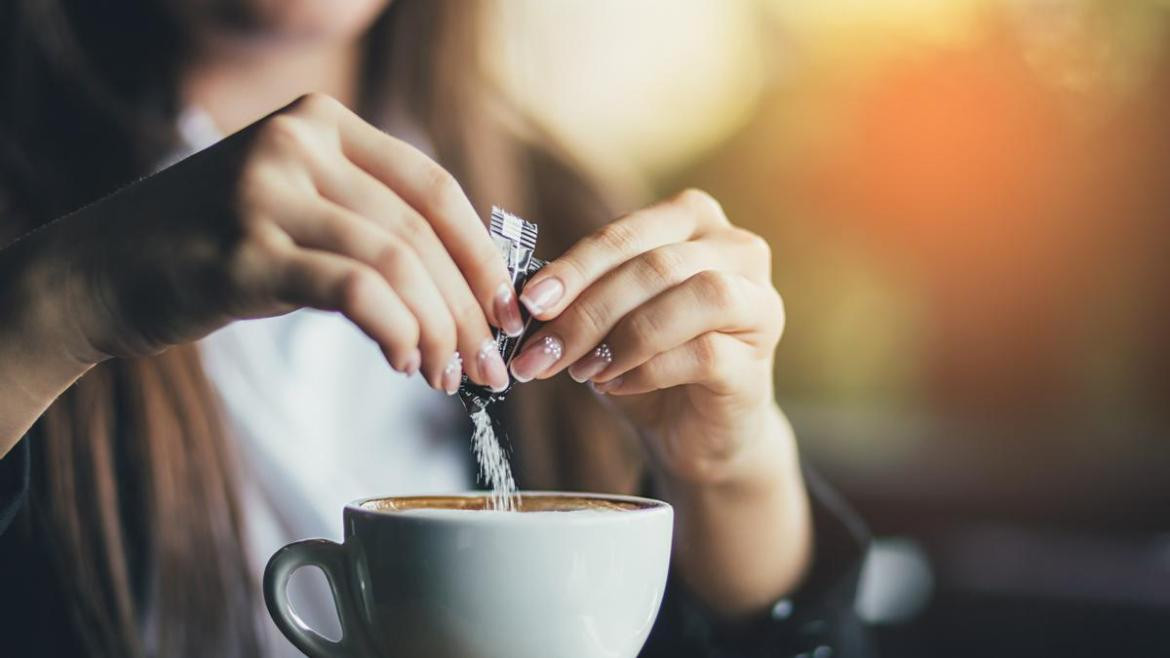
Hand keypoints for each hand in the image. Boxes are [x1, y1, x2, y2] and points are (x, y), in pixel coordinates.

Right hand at [28, 93, 521, 393]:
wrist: (100, 272)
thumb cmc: (211, 248)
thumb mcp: (295, 208)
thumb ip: (368, 222)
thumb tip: (466, 286)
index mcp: (321, 122)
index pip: (434, 188)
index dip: (482, 255)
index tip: (506, 310)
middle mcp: (298, 142)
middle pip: (421, 233)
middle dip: (467, 309)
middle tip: (487, 365)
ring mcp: (268, 191)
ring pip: (397, 264)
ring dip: (437, 330)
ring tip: (447, 376)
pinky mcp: (246, 250)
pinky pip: (355, 291)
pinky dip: (397, 331)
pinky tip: (405, 362)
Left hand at [508, 189, 785, 485]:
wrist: (694, 433)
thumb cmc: (648, 364)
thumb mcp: (606, 321)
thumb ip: (578, 298)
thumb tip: (525, 298)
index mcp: (694, 222)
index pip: (627, 235)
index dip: (575, 268)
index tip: (528, 304)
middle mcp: (737, 250)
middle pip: (656, 266)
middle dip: (589, 310)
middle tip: (542, 352)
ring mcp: (758, 303)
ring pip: (693, 297)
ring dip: (624, 336)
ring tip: (582, 370)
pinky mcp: (758, 360)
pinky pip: (704, 352)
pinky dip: (648, 369)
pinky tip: (614, 386)